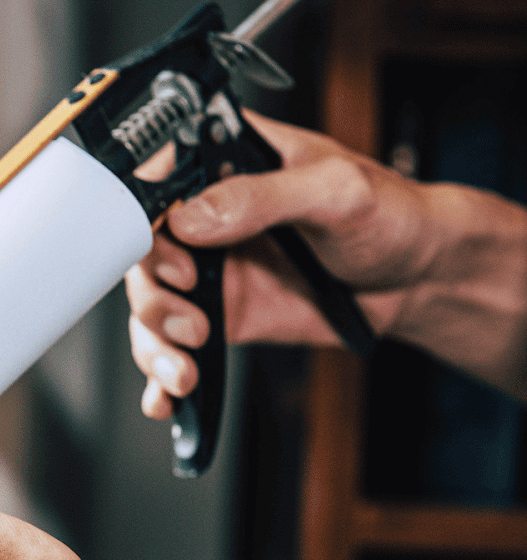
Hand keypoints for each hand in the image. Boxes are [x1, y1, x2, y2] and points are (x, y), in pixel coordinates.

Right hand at [127, 111, 446, 418]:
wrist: (419, 278)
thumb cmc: (390, 215)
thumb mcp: (336, 192)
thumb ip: (263, 197)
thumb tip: (192, 218)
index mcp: (227, 163)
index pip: (157, 182)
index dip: (147, 222)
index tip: (176, 256)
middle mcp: (207, 216)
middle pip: (141, 253)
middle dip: (154, 296)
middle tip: (191, 319)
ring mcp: (210, 268)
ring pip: (150, 305)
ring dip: (156, 342)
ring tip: (186, 366)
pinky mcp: (219, 313)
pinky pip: (174, 344)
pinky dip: (161, 374)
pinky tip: (166, 394)